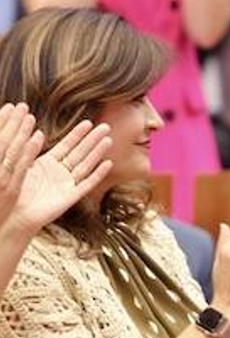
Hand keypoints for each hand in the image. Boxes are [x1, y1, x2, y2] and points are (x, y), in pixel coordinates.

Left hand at [3, 112, 112, 236]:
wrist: (15, 215)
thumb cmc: (13, 192)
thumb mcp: (20, 166)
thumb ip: (30, 150)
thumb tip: (37, 132)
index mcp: (47, 164)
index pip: (66, 145)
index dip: (77, 134)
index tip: (88, 122)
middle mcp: (60, 173)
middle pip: (80, 153)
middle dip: (92, 139)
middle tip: (106, 126)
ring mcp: (67, 184)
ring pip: (86, 165)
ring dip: (97, 152)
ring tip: (108, 140)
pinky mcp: (71, 197)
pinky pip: (87, 183)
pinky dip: (98, 174)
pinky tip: (107, 163)